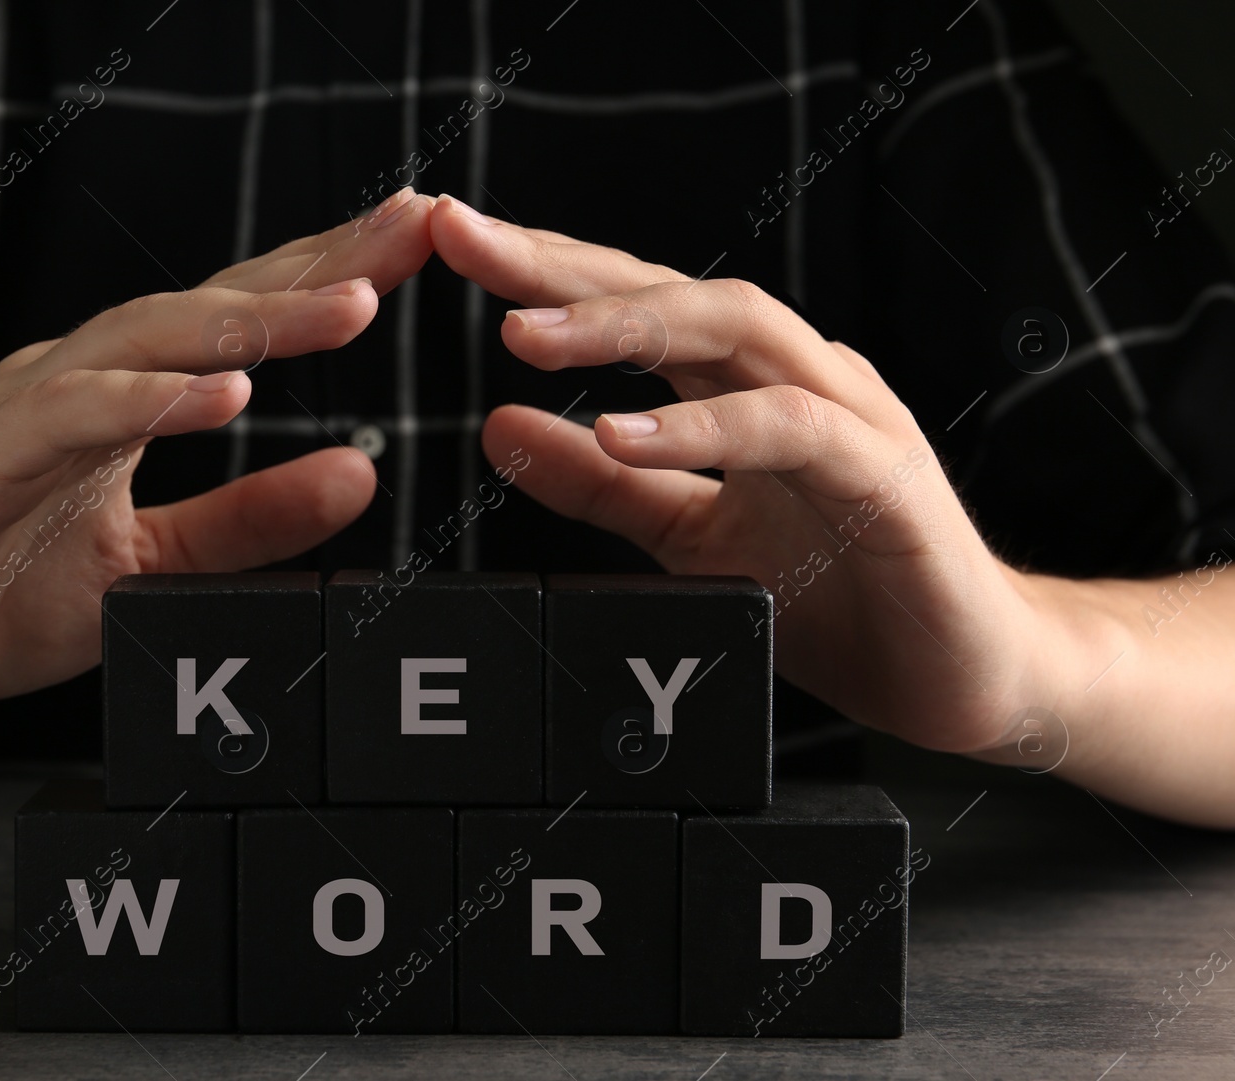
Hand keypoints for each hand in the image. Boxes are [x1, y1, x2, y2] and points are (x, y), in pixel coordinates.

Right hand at [0, 191, 437, 734]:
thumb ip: (251, 520)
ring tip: (350, 303)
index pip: (243, 324)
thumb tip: (362, 470)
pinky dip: (147, 401)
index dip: (332, 279)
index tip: (421, 244)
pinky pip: (74, 416)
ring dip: (252, 319)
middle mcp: (81, 380)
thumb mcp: (155, 568)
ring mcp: (28, 409)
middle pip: (215, 303)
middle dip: (320, 262)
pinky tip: (222, 393)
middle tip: (418, 222)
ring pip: (151, 339)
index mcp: (123, 397)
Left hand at [429, 193, 1077, 758]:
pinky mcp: (884, 476)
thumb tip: (499, 424)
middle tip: (462, 240)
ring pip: (735, 332)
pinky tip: (623, 430)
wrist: (962, 674)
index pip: (633, 307)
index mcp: (742, 388)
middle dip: (562, 266)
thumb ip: (603, 485)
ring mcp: (847, 416)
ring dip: (624, 327)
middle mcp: (795, 379)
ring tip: (524, 334)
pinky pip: (789, 430)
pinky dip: (703, 426)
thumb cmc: (835, 595)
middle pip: (672, 290)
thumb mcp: (688, 539)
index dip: (541, 274)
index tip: (448, 246)